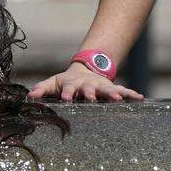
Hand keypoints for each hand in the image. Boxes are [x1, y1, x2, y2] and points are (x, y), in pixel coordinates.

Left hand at [27, 62, 143, 101]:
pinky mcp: (112, 88)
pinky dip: (132, 94)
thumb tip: (29, 96)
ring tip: (119, 99)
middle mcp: (88, 85)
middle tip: (92, 99)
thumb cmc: (66, 82)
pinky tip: (141, 98)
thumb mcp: (53, 83)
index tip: (67, 98)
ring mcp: (101, 86)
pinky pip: (124, 90)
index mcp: (72, 84)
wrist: (84, 71)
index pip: (69, 88)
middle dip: (90, 93)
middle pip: (89, 89)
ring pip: (108, 89)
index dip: (67, 93)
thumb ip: (42, 89)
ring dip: (113, 94)